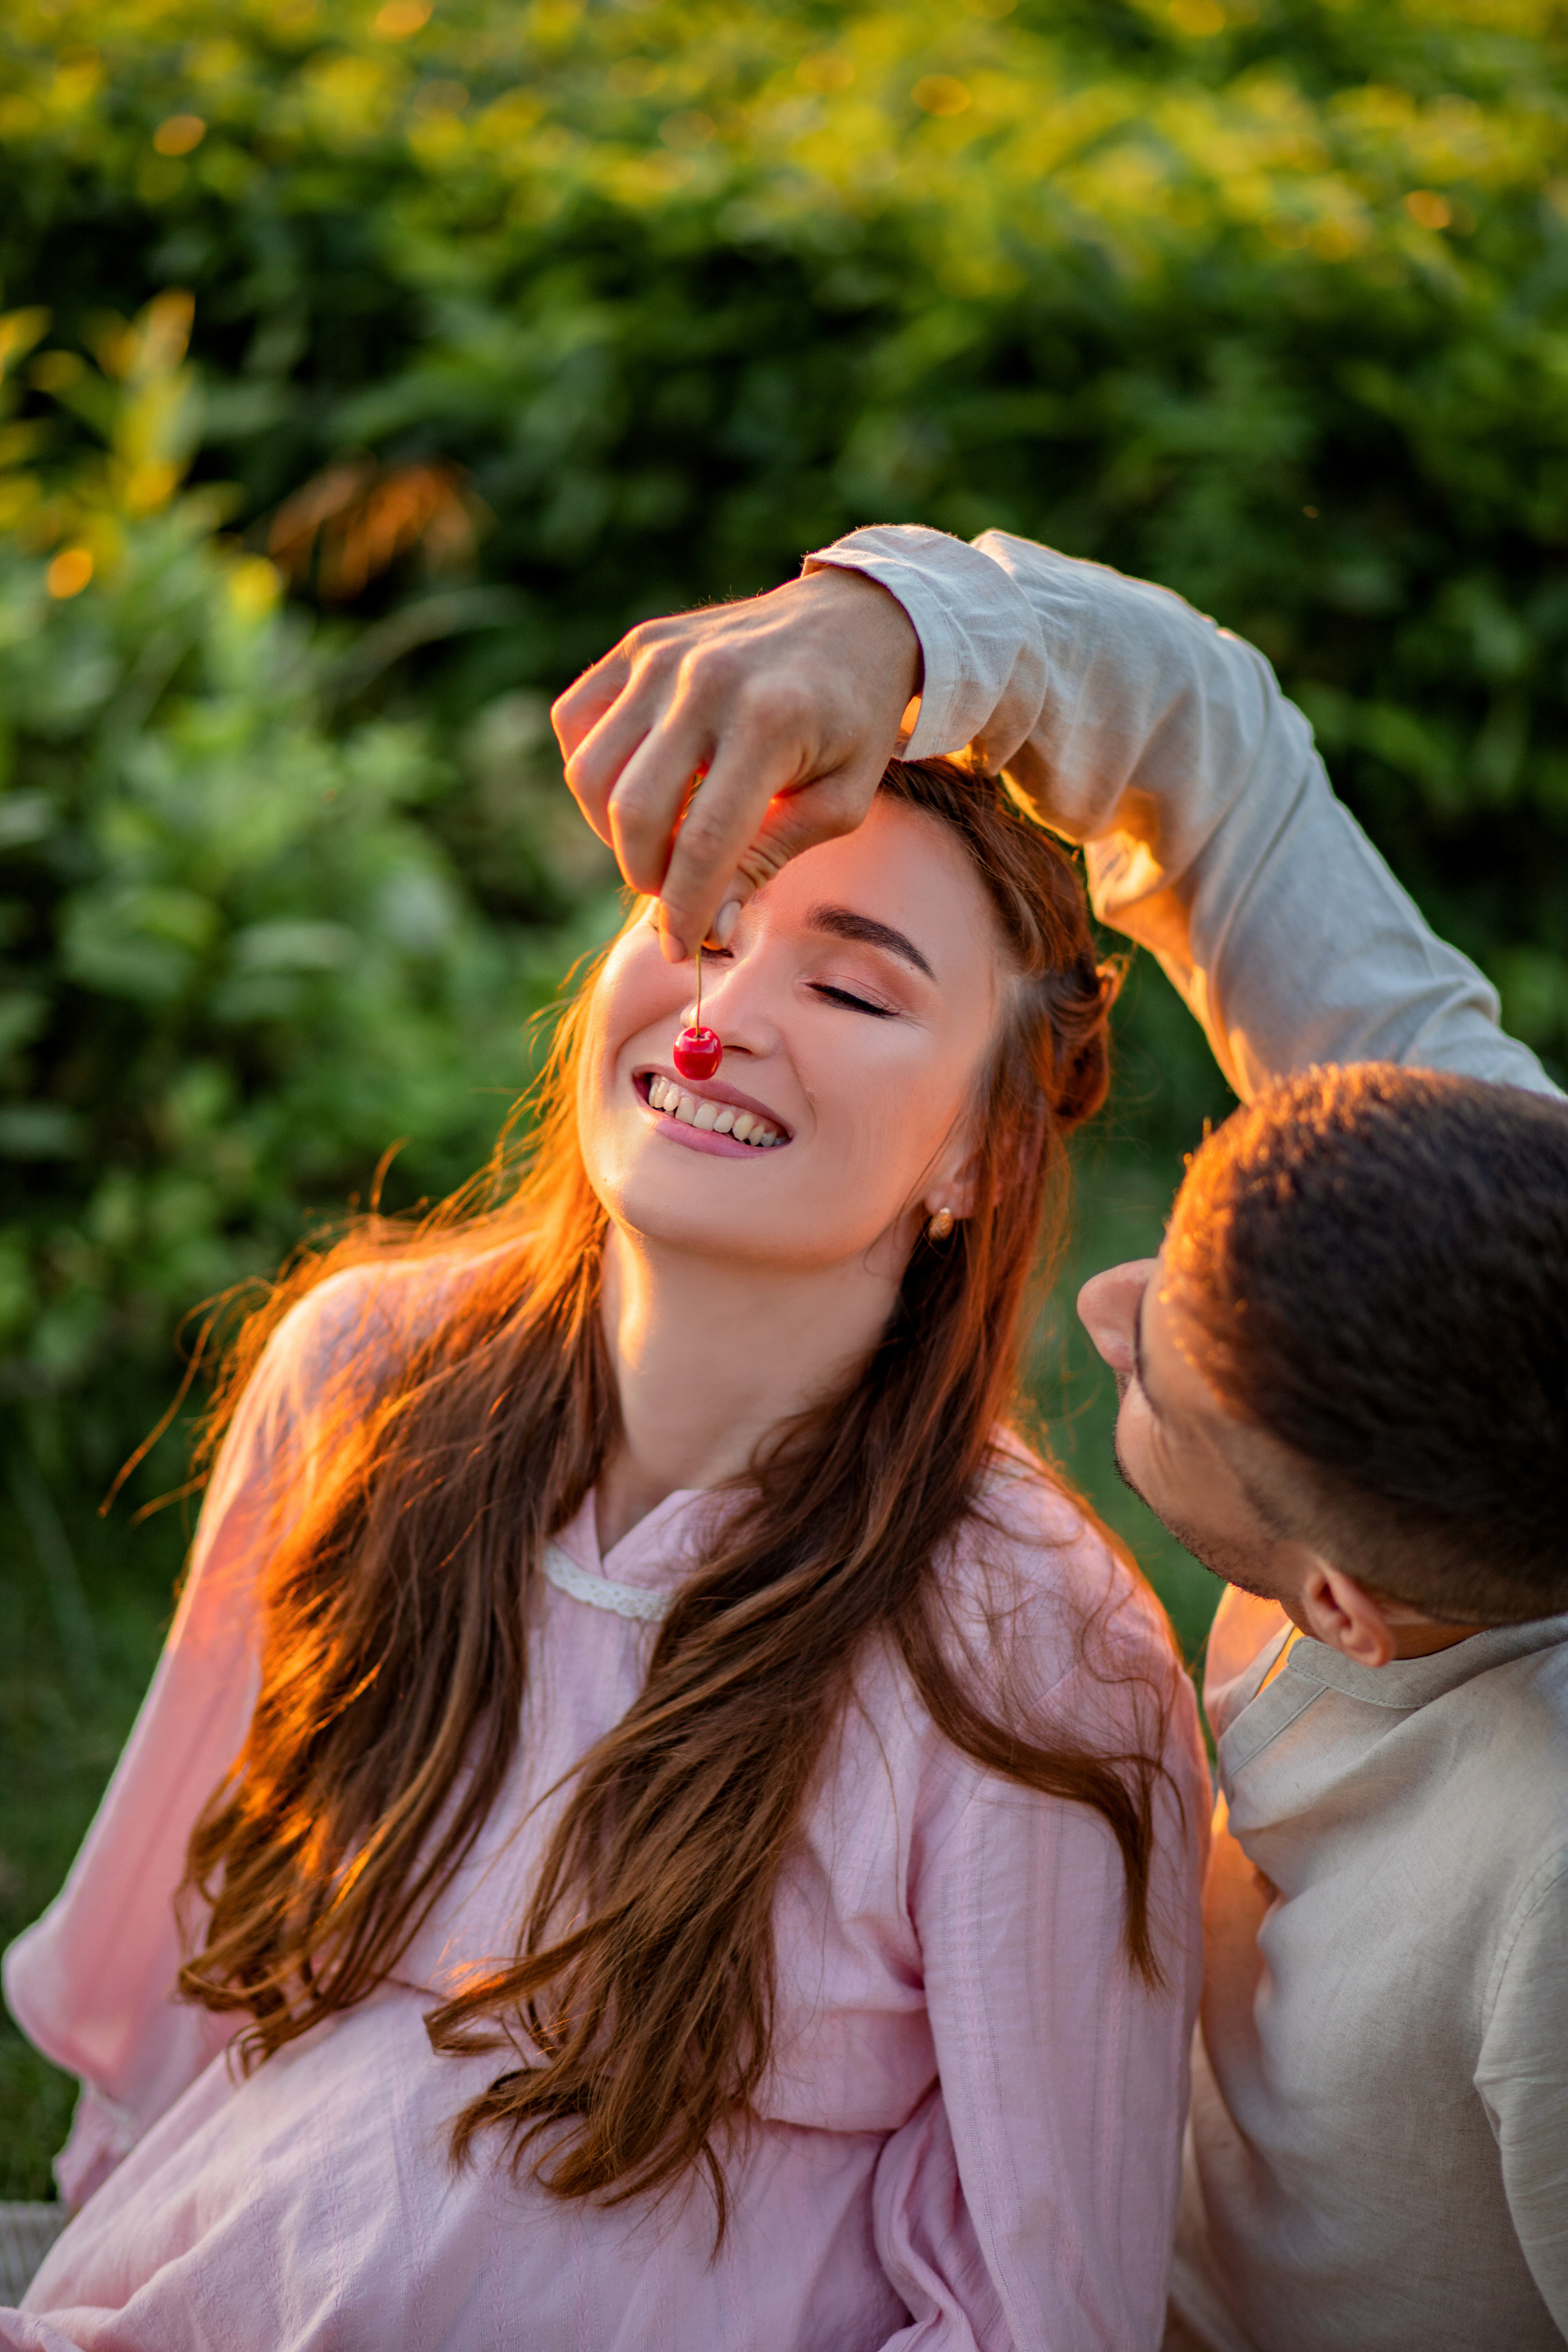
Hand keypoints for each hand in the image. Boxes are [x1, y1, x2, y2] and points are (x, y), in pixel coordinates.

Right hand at [551, 565, 921, 959]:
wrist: (855, 618)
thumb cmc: (854, 721)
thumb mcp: (841, 800)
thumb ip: (770, 860)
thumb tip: (712, 931)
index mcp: (769, 721)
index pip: (704, 841)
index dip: (686, 909)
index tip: (686, 948)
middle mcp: (706, 681)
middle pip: (634, 811)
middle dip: (647, 877)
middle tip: (676, 896)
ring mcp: (663, 656)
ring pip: (590, 772)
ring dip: (614, 832)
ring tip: (662, 844)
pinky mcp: (639, 644)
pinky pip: (575, 721)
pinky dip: (593, 772)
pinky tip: (639, 788)